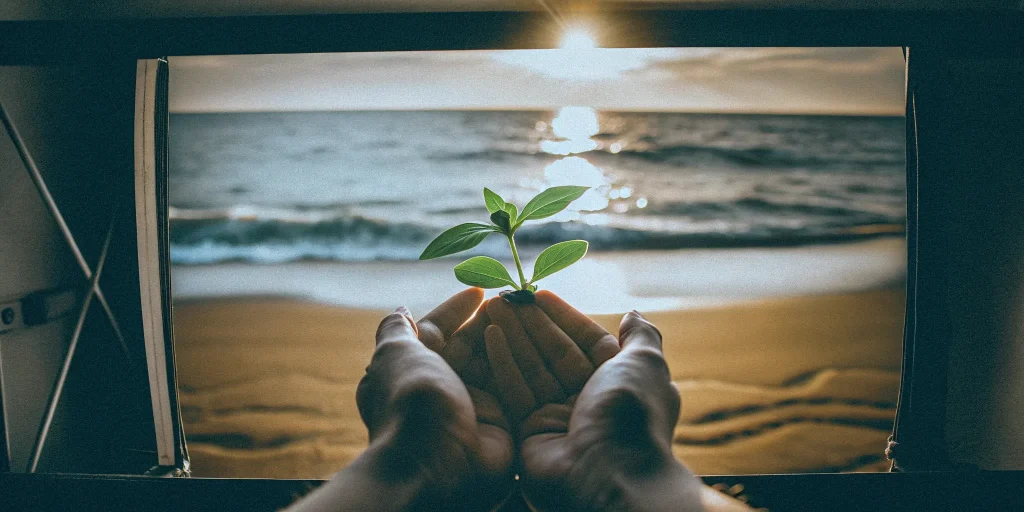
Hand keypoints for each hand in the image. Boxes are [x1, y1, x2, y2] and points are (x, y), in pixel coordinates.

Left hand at [291, 289, 512, 510]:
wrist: (435, 462)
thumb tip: (400, 311)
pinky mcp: (500, 422)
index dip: (455, 310)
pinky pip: (515, 387)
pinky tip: (538, 342)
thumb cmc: (411, 400)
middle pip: (469, 346)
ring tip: (527, 312)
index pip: (436, 333)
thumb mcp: (393, 355)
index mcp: (413, 371)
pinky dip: (525, 364)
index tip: (479, 290)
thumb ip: (397, 331)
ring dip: (509, 337)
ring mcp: (471, 406)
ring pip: (494, 363)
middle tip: (512, 298)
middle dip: (488, 320)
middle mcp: (441, 388)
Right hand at [486, 292, 705, 511]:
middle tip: (506, 297)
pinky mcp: (531, 432)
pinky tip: (489, 335)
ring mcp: (559, 417)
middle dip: (532, 324)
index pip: (586, 341)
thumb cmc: (630, 414)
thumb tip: (632, 314)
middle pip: (555, 353)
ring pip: (532, 369)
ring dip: (513, 336)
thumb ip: (641, 336)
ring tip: (493, 307)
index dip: (563, 317)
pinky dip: (502, 363)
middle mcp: (589, 399)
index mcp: (619, 383)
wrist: (608, 475)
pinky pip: (515, 391)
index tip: (538, 294)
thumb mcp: (646, 364)